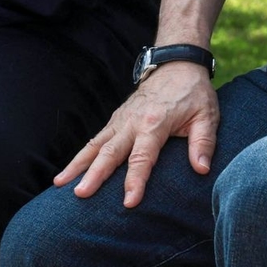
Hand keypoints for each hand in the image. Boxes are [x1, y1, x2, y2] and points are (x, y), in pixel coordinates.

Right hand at [54, 62, 217, 207]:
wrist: (176, 64)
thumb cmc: (193, 93)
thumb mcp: (207, 115)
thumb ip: (203, 142)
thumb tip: (202, 168)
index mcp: (155, 122)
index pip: (143, 156)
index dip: (135, 180)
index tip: (128, 202)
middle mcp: (132, 122)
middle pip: (110, 152)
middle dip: (94, 175)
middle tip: (80, 194)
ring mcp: (121, 120)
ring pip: (95, 145)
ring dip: (77, 164)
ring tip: (60, 184)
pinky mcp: (115, 119)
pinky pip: (95, 140)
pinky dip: (80, 155)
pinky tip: (68, 171)